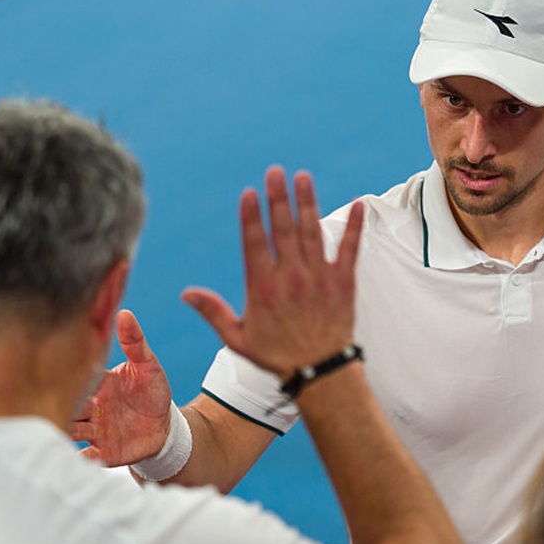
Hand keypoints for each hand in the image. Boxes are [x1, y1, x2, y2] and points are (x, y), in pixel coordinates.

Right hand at [69, 310, 173, 466]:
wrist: (165, 426)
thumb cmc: (153, 391)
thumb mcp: (148, 365)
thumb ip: (136, 343)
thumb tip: (124, 314)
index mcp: (97, 383)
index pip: (76, 377)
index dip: (67, 375)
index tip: (58, 372)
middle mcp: (89, 407)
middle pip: (68, 405)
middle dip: (60, 404)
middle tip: (54, 403)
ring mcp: (94, 430)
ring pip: (70, 430)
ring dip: (64, 430)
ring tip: (57, 431)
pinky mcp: (103, 452)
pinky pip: (85, 457)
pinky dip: (79, 459)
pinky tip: (75, 458)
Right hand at [182, 166, 363, 379]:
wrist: (320, 371)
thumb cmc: (276, 356)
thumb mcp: (237, 339)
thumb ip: (213, 312)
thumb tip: (186, 294)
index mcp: (263, 287)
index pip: (254, 243)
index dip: (251, 216)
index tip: (250, 193)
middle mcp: (291, 277)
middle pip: (282, 229)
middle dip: (278, 198)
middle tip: (276, 172)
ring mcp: (318, 277)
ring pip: (311, 232)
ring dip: (307, 202)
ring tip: (303, 178)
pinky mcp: (343, 281)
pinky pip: (349, 248)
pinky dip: (354, 226)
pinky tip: (357, 203)